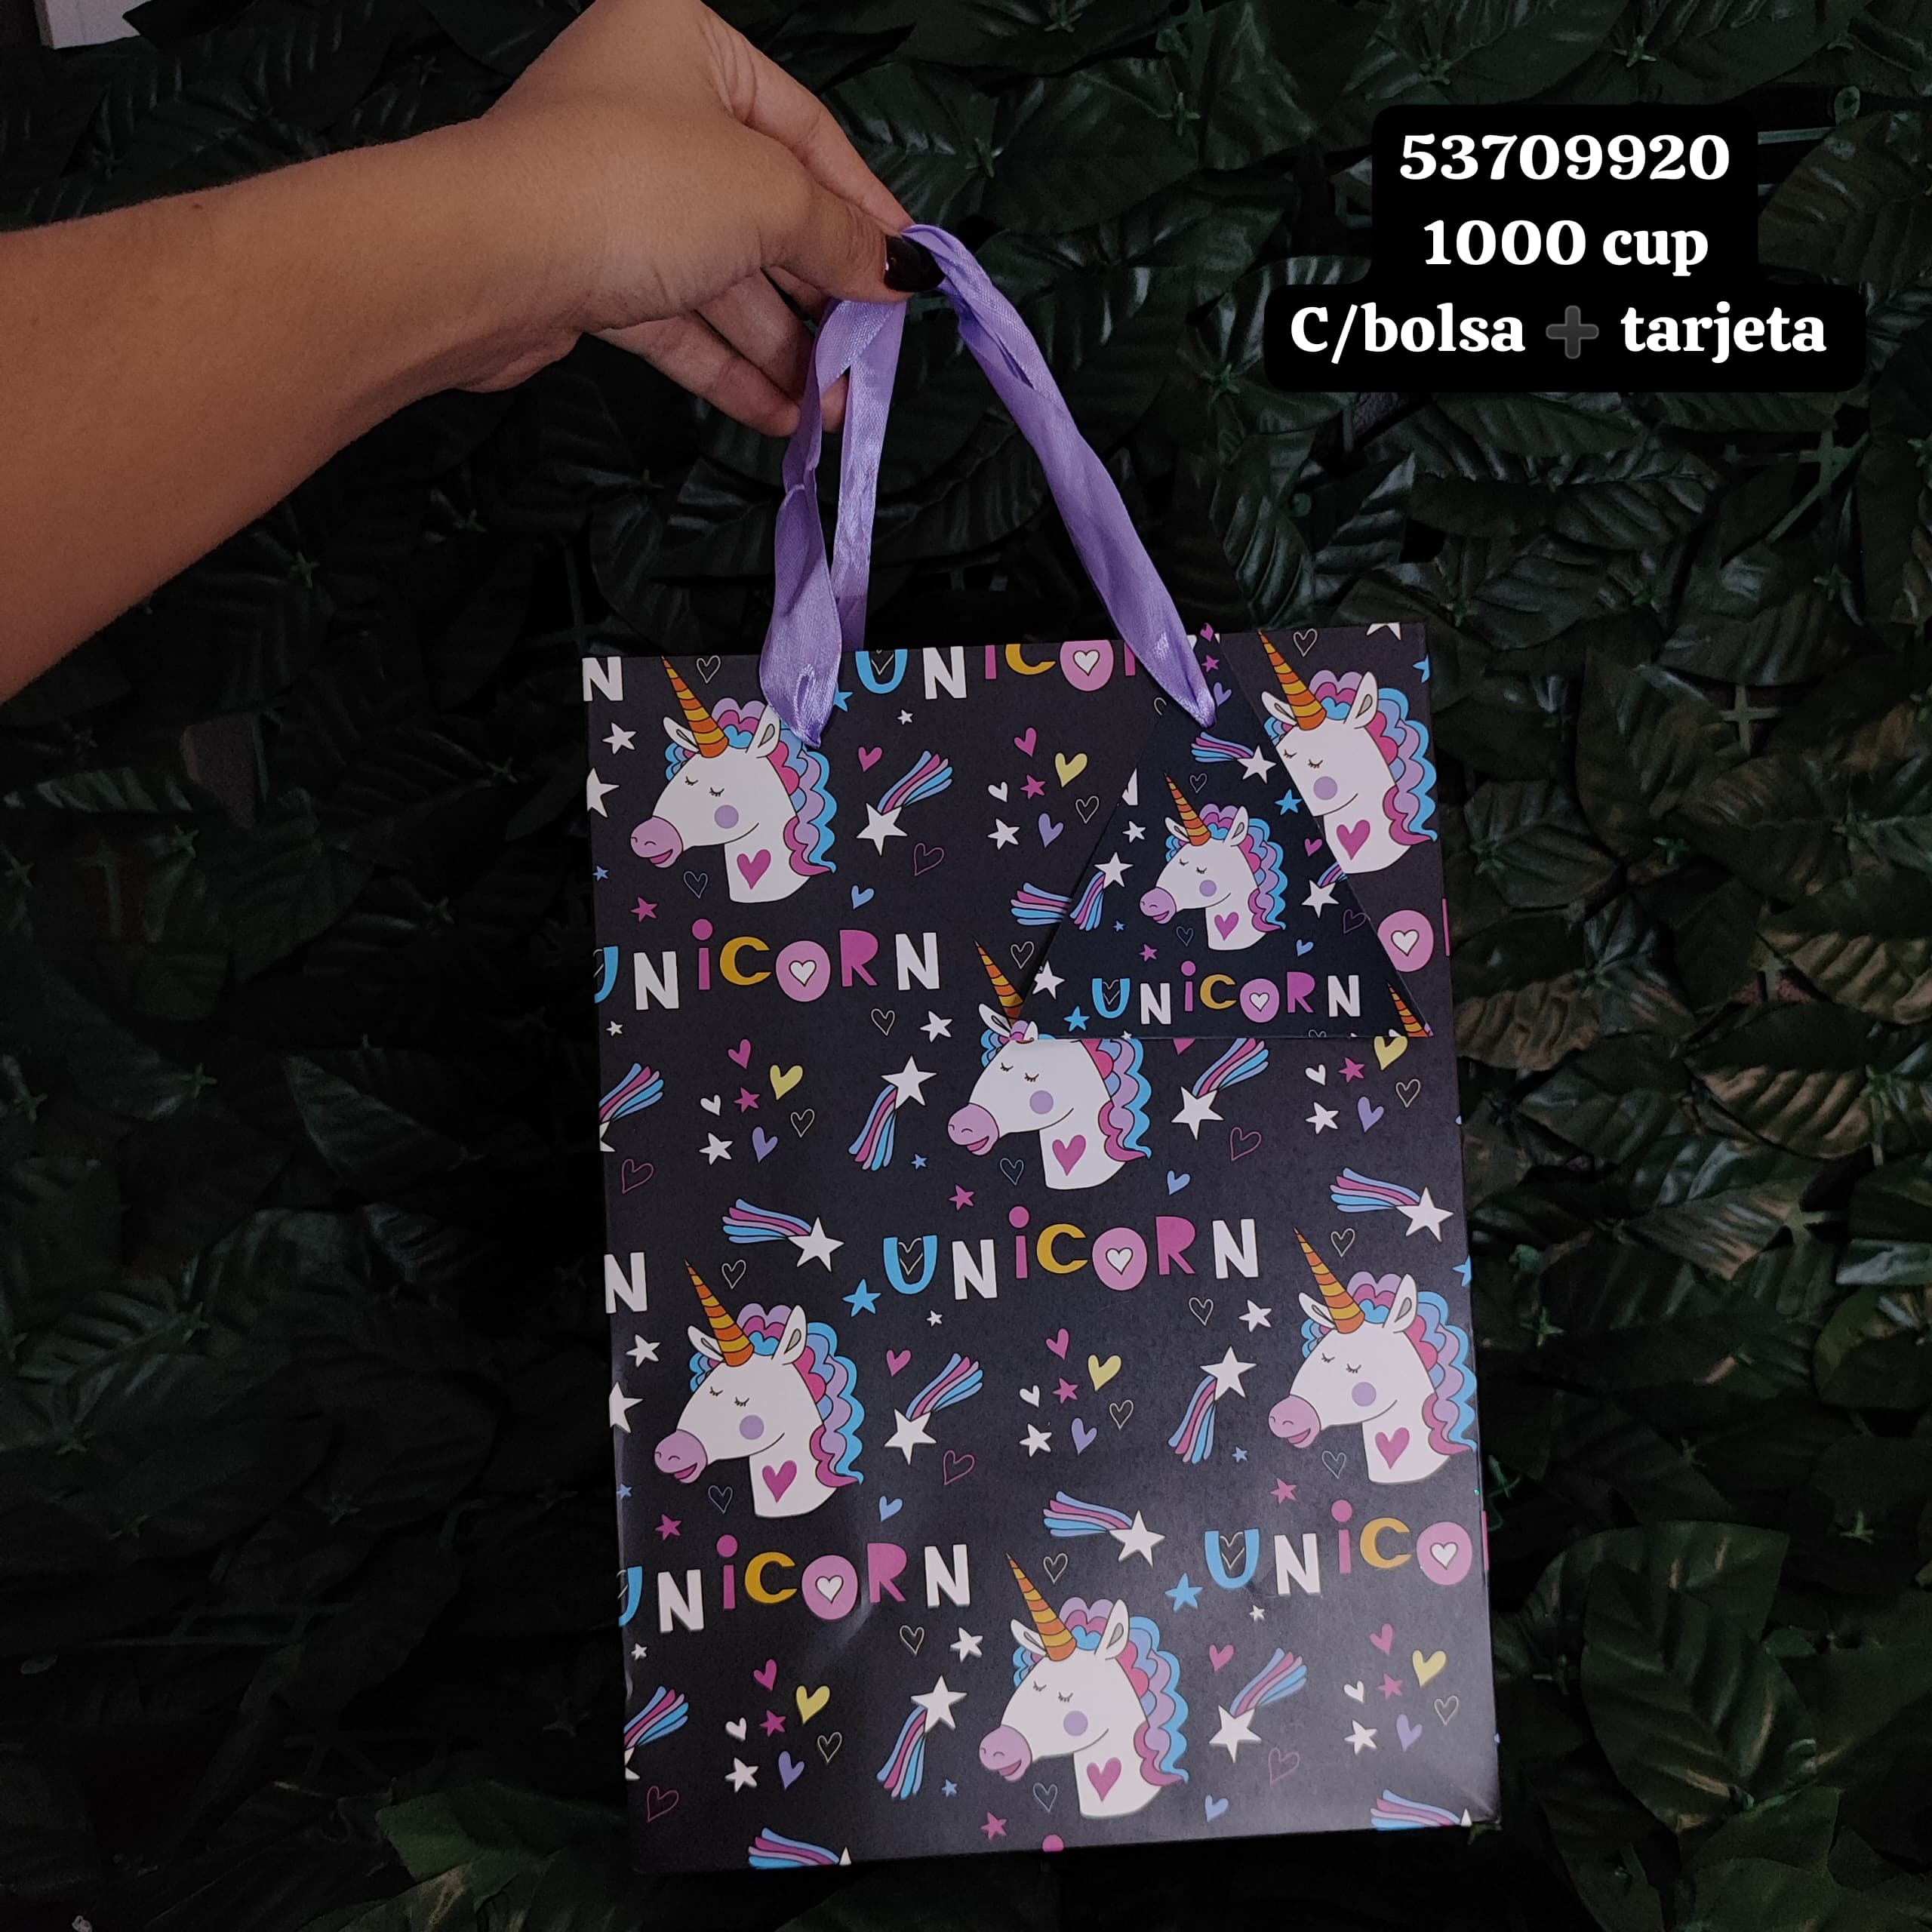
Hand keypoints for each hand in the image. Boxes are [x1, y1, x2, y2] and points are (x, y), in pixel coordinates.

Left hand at [447, 0, 936, 428]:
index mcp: (690, 46)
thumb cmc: (629, 184)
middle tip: (870, 358)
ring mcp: (617, 196)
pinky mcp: (590, 271)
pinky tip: (779, 415)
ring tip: (831, 409)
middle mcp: (649, 111)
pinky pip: (679, 319)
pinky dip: (730, 366)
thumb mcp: (770, 196)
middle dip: (821, 297)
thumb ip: (841, 235)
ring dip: (782, 348)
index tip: (906, 273)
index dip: (864, 209)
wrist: (488, 258)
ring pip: (722, 276)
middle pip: (765, 212)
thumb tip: (894, 272)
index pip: (808, 131)